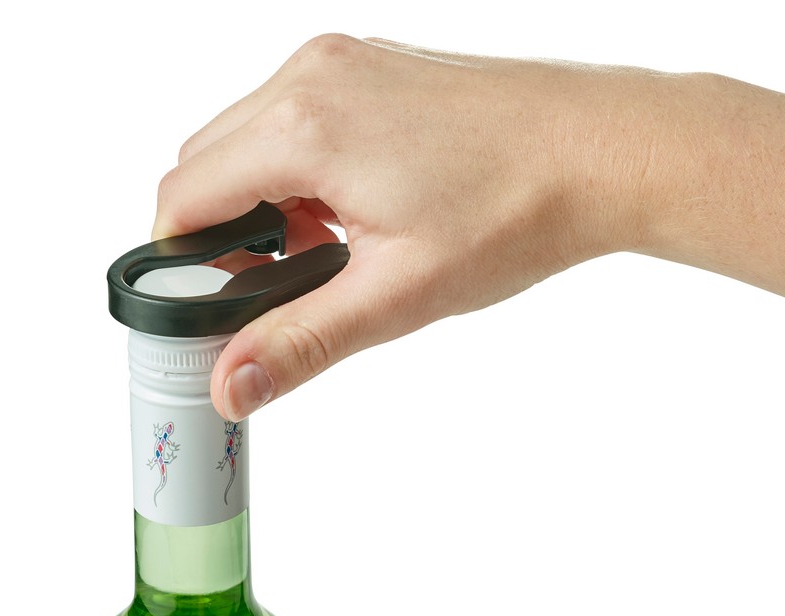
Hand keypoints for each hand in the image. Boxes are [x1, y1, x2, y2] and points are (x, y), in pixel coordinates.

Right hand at [153, 35, 784, 420]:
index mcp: (303, 128)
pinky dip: (297, 173)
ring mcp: (341, 63)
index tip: (212, 310)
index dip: (181, 267)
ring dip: (261, 205)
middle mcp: (309, 78)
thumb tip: (233, 384)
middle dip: (221, 237)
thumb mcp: (396, 295)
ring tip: (325, 258)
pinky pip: (293, 119)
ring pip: (246, 141)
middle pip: (204, 165)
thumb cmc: (517, 210)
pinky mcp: (369, 68)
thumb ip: (301, 341)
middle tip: (276, 293)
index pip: (183, 198)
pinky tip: (349, 217)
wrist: (603, 151)